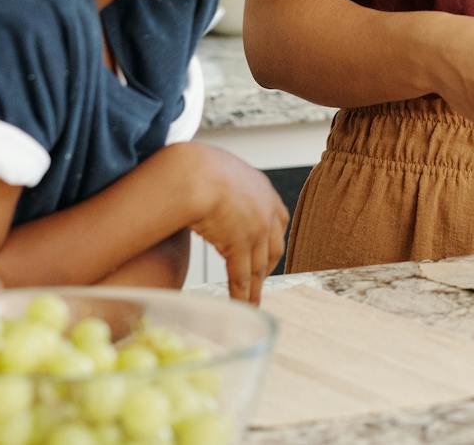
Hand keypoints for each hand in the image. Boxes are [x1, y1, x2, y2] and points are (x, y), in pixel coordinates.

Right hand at [181, 143, 288, 302]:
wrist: (194, 171)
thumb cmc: (196, 166)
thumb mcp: (218, 170)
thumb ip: (221, 184)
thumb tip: (204, 186)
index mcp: (262, 189)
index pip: (279, 218)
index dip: (273, 238)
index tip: (268, 252)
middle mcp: (265, 210)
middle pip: (273, 247)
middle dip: (267, 266)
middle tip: (259, 281)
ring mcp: (255, 229)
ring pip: (258, 267)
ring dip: (255, 288)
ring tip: (252, 304)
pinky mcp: (240, 245)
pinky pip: (241, 276)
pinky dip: (241, 294)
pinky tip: (241, 306)